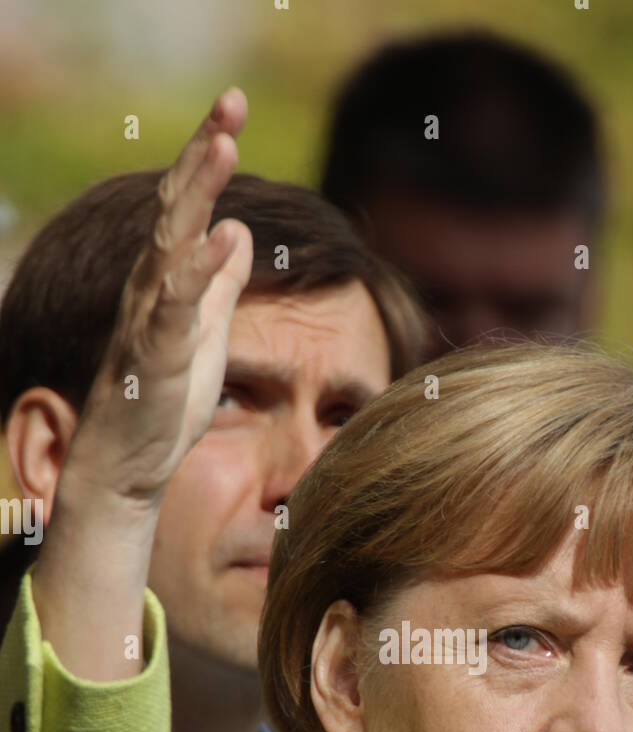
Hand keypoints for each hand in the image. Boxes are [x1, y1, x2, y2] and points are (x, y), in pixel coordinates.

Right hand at [65, 86, 252, 506]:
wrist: (128, 463)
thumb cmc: (163, 399)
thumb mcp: (205, 330)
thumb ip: (219, 281)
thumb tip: (239, 229)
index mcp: (169, 278)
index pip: (188, 205)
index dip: (207, 155)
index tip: (233, 110)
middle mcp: (152, 287)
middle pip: (176, 205)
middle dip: (201, 152)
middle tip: (230, 102)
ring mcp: (150, 318)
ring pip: (169, 242)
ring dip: (196, 192)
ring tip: (223, 147)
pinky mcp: (155, 356)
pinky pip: (175, 305)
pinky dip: (198, 270)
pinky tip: (225, 238)